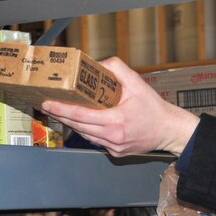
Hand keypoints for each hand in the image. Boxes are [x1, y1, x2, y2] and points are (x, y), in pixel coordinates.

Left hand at [41, 57, 199, 156]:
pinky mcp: (114, 152)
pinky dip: (88, 131)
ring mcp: (113, 147)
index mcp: (115, 121)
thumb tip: (98, 63)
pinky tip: (82, 122)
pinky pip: (96, 140)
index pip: (81, 115)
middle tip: (47, 106)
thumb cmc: (153, 108)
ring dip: (72, 124)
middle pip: (78, 126)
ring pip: (85, 135)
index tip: (48, 103)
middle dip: (61, 115)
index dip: (61, 109)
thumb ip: (117, 68)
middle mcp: (112, 137)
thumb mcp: (137, 83)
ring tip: (60, 112)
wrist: (168, 130)